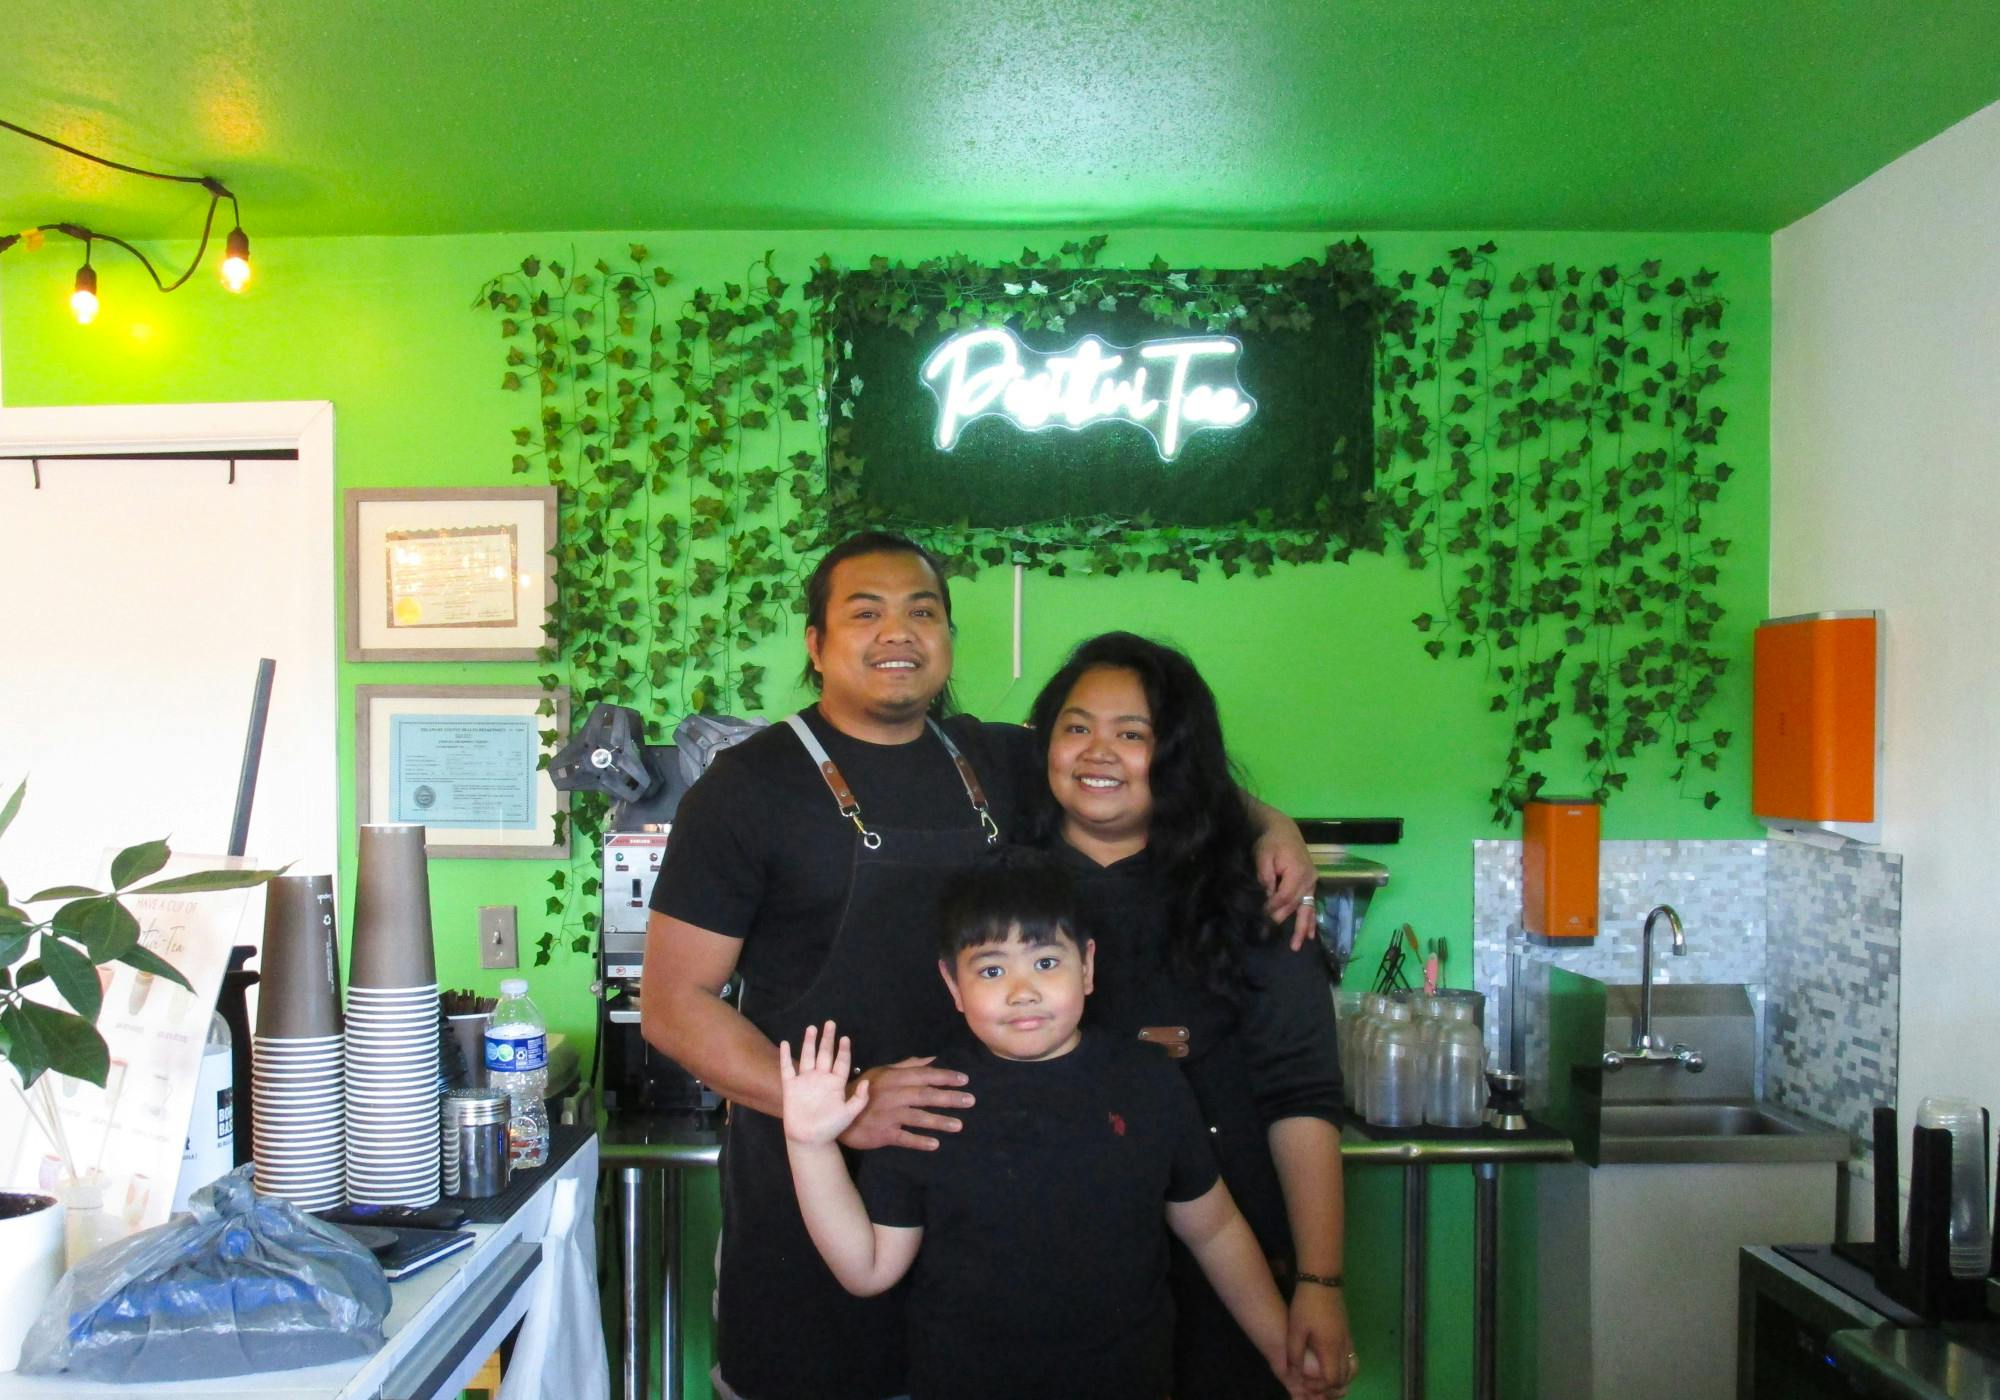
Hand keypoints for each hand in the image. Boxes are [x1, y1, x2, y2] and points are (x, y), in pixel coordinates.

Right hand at [778, 1021, 869, 1145]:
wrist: (810, 1139)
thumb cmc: (831, 1127)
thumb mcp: (849, 1114)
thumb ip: (859, 1099)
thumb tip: (866, 1082)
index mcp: (835, 1083)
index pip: (841, 1062)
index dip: (843, 1050)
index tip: (845, 1038)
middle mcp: (821, 1078)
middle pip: (825, 1054)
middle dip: (827, 1039)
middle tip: (830, 1023)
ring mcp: (805, 1081)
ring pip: (808, 1057)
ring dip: (809, 1042)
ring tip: (812, 1028)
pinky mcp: (791, 1087)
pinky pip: (787, 1068)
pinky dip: (786, 1056)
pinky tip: (786, 1043)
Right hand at [836, 1056, 974, 1150]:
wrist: (839, 1113)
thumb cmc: (864, 1090)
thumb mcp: (882, 1072)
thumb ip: (908, 1066)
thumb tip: (932, 1059)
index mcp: (894, 1078)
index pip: (924, 1075)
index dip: (945, 1077)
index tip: (964, 1080)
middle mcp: (894, 1095)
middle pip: (925, 1096)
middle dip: (949, 1098)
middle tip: (970, 1100)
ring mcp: (889, 1115)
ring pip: (918, 1118)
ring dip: (940, 1121)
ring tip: (959, 1125)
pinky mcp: (883, 1133)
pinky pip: (905, 1138)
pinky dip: (920, 1141)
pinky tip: (935, 1144)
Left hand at [1253, 815, 1317, 948]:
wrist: (1283, 830)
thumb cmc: (1270, 842)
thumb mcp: (1263, 855)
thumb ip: (1265, 876)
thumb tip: (1267, 896)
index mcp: (1297, 872)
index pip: (1284, 896)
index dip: (1272, 907)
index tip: (1260, 915)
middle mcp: (1309, 879)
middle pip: (1295, 905)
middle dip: (1281, 918)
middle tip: (1268, 932)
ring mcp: (1312, 882)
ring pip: (1307, 909)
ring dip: (1302, 928)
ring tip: (1296, 946)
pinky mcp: (1311, 884)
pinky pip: (1312, 905)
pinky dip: (1312, 920)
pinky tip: (1311, 936)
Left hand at [1288, 1283, 1355, 1397]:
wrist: (1322, 1280)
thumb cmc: (1306, 1305)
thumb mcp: (1295, 1330)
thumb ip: (1294, 1354)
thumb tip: (1293, 1373)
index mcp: (1330, 1348)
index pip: (1333, 1379)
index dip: (1321, 1387)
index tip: (1307, 1383)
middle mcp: (1343, 1346)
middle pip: (1345, 1377)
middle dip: (1331, 1385)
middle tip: (1315, 1382)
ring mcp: (1348, 1338)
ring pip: (1351, 1367)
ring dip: (1340, 1376)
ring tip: (1323, 1375)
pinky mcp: (1347, 1331)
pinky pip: (1351, 1356)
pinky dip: (1343, 1365)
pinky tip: (1328, 1361)